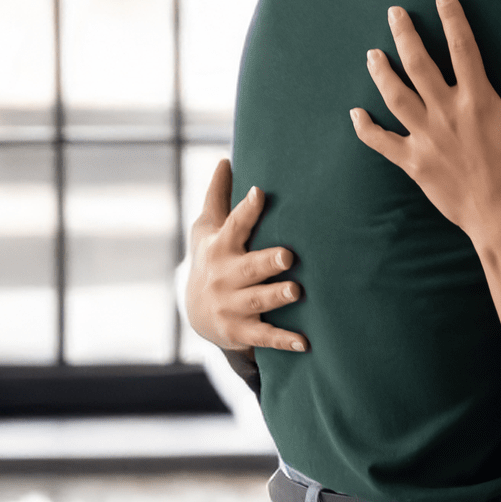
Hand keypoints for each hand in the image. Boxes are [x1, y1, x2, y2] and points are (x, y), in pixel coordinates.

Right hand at [184, 158, 308, 352]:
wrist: (195, 311)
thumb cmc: (210, 258)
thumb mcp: (207, 228)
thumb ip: (218, 196)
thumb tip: (224, 159)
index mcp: (221, 247)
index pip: (234, 226)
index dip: (245, 210)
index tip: (259, 193)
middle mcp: (224, 277)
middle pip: (248, 268)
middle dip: (267, 262)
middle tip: (288, 256)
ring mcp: (231, 305)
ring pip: (257, 301)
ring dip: (276, 297)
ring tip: (296, 291)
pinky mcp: (239, 331)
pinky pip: (263, 337)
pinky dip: (283, 341)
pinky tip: (305, 342)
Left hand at [350, 0, 500, 241]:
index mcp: (479, 100)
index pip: (462, 47)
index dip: (451, 17)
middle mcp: (447, 113)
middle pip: (418, 64)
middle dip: (405, 34)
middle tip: (394, 13)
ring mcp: (427, 138)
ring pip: (395, 96)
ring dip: (381, 72)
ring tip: (372, 54)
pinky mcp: (414, 163)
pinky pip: (382, 142)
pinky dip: (367, 128)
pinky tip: (355, 114)